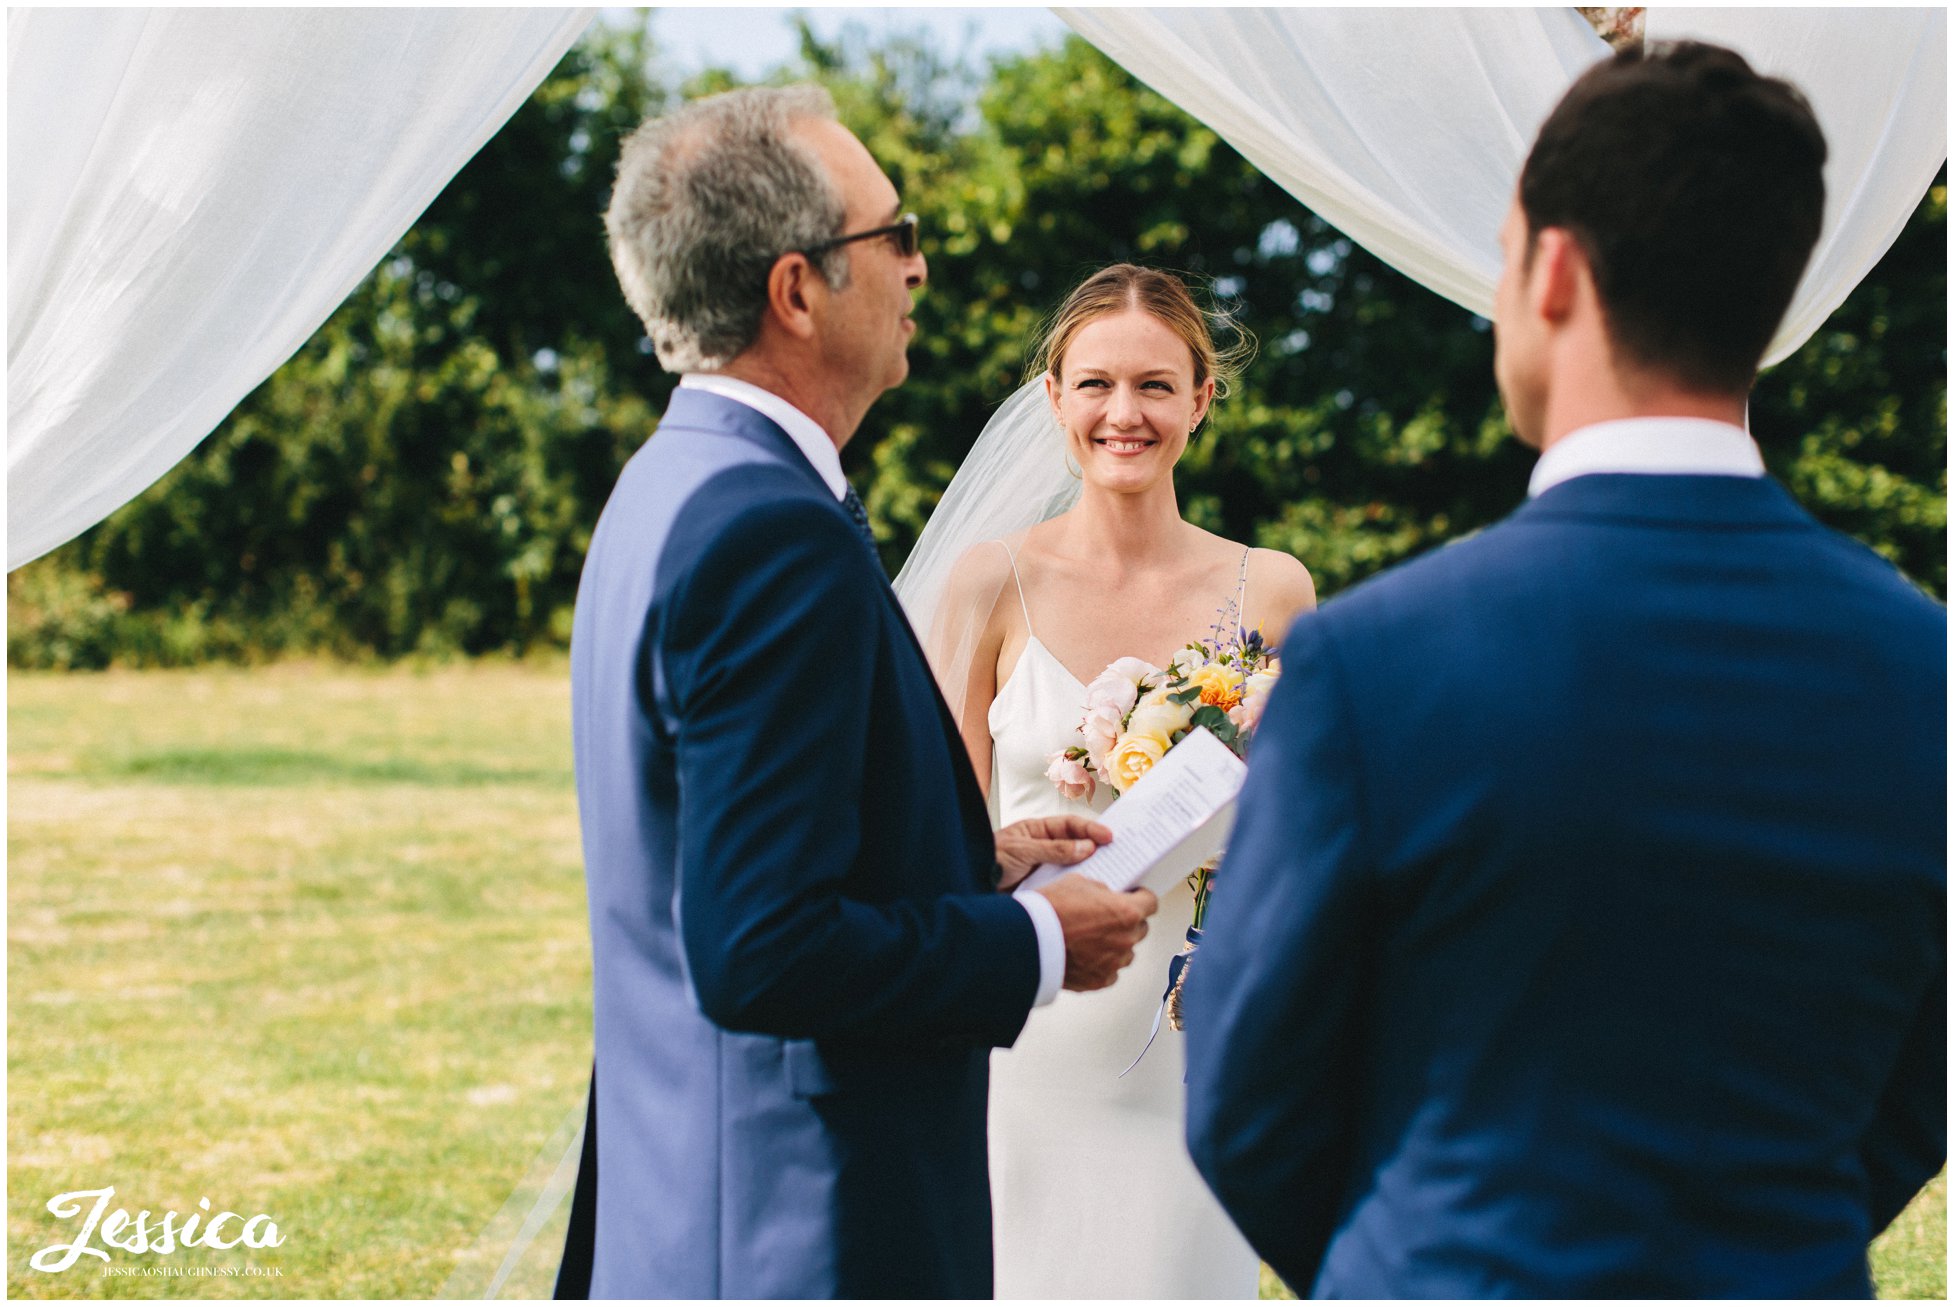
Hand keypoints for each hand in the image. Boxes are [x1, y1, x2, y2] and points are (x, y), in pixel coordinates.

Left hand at [995, 814, 1112, 890]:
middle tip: (1121, 854)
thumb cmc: (987, 859)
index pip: (1071, 826)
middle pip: (1078, 847)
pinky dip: (1077, 891)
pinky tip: (1089, 896)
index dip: (1092, 830)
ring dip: (1090, 872)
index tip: (1109, 837)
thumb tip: (1085, 848)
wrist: (966, 885)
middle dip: (1098, 850)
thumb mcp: (1021, 851)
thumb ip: (1053, 849)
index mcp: (1038, 831)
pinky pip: (1064, 888)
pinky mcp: (1043, 890)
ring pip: (1074, 869)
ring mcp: (1044, 870)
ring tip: (1111, 876)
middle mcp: (1045, 850)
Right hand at [1033, 876, 1157, 991]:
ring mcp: (1114, 963)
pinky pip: (1110, 971)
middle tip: (1108, 917)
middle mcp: (1126, 940)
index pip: (1151, 904)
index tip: (1136, 897)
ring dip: (1116, 945)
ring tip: (1093, 938)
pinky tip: (1086, 955)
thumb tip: (1105, 896)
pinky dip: (1102, 964)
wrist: (1027, 940)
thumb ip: (1100, 891)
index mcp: (1126, 913)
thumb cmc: (1050, 910)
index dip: (1142, 898)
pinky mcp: (1099, 981)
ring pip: (1126, 952)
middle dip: (1128, 922)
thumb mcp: (1078, 883)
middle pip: (1140, 929)